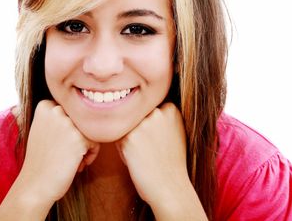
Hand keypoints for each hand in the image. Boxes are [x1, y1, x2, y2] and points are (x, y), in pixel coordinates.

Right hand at [15, 100, 99, 205]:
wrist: (35, 185)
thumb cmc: (42, 159)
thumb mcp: (43, 128)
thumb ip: (59, 115)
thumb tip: (89, 105)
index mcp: (45, 105)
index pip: (72, 110)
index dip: (70, 128)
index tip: (60, 143)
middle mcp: (56, 109)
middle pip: (82, 118)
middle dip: (80, 135)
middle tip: (68, 153)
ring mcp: (67, 123)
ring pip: (91, 129)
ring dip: (87, 145)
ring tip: (74, 160)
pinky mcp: (79, 138)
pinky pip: (96, 142)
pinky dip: (91, 155)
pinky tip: (78, 166)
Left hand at [116, 102, 206, 219]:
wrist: (170, 187)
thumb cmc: (170, 161)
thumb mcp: (174, 131)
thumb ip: (160, 116)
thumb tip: (137, 104)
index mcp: (171, 108)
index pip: (147, 107)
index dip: (148, 125)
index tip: (157, 140)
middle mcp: (157, 111)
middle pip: (135, 114)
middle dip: (137, 128)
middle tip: (149, 148)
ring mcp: (144, 122)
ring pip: (125, 124)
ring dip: (128, 136)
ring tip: (143, 152)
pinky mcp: (129, 136)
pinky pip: (117, 136)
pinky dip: (122, 148)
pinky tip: (136, 158)